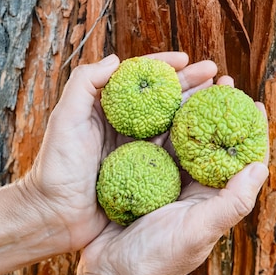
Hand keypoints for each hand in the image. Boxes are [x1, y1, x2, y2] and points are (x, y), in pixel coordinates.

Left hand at [24, 52, 217, 252]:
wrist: (54, 216)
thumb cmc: (56, 167)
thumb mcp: (65, 120)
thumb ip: (84, 84)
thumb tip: (117, 59)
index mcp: (108, 108)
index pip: (141, 79)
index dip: (164, 65)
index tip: (186, 58)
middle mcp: (125, 125)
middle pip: (164, 98)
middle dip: (191, 83)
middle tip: (216, 73)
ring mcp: (137, 149)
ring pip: (173, 122)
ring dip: (197, 109)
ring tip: (221, 98)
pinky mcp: (146, 172)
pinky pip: (173, 153)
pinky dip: (192, 142)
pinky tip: (211, 137)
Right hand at [77, 74, 268, 274]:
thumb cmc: (158, 261)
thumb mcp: (198, 232)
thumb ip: (231, 202)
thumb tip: (261, 166)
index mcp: (214, 198)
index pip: (242, 160)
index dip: (251, 132)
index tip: (254, 103)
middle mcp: (196, 187)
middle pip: (214, 141)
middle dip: (220, 110)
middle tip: (223, 80)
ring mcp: (169, 181)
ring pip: (186, 137)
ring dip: (192, 109)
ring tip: (196, 82)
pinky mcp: (144, 177)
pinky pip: (157, 143)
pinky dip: (162, 121)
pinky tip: (160, 103)